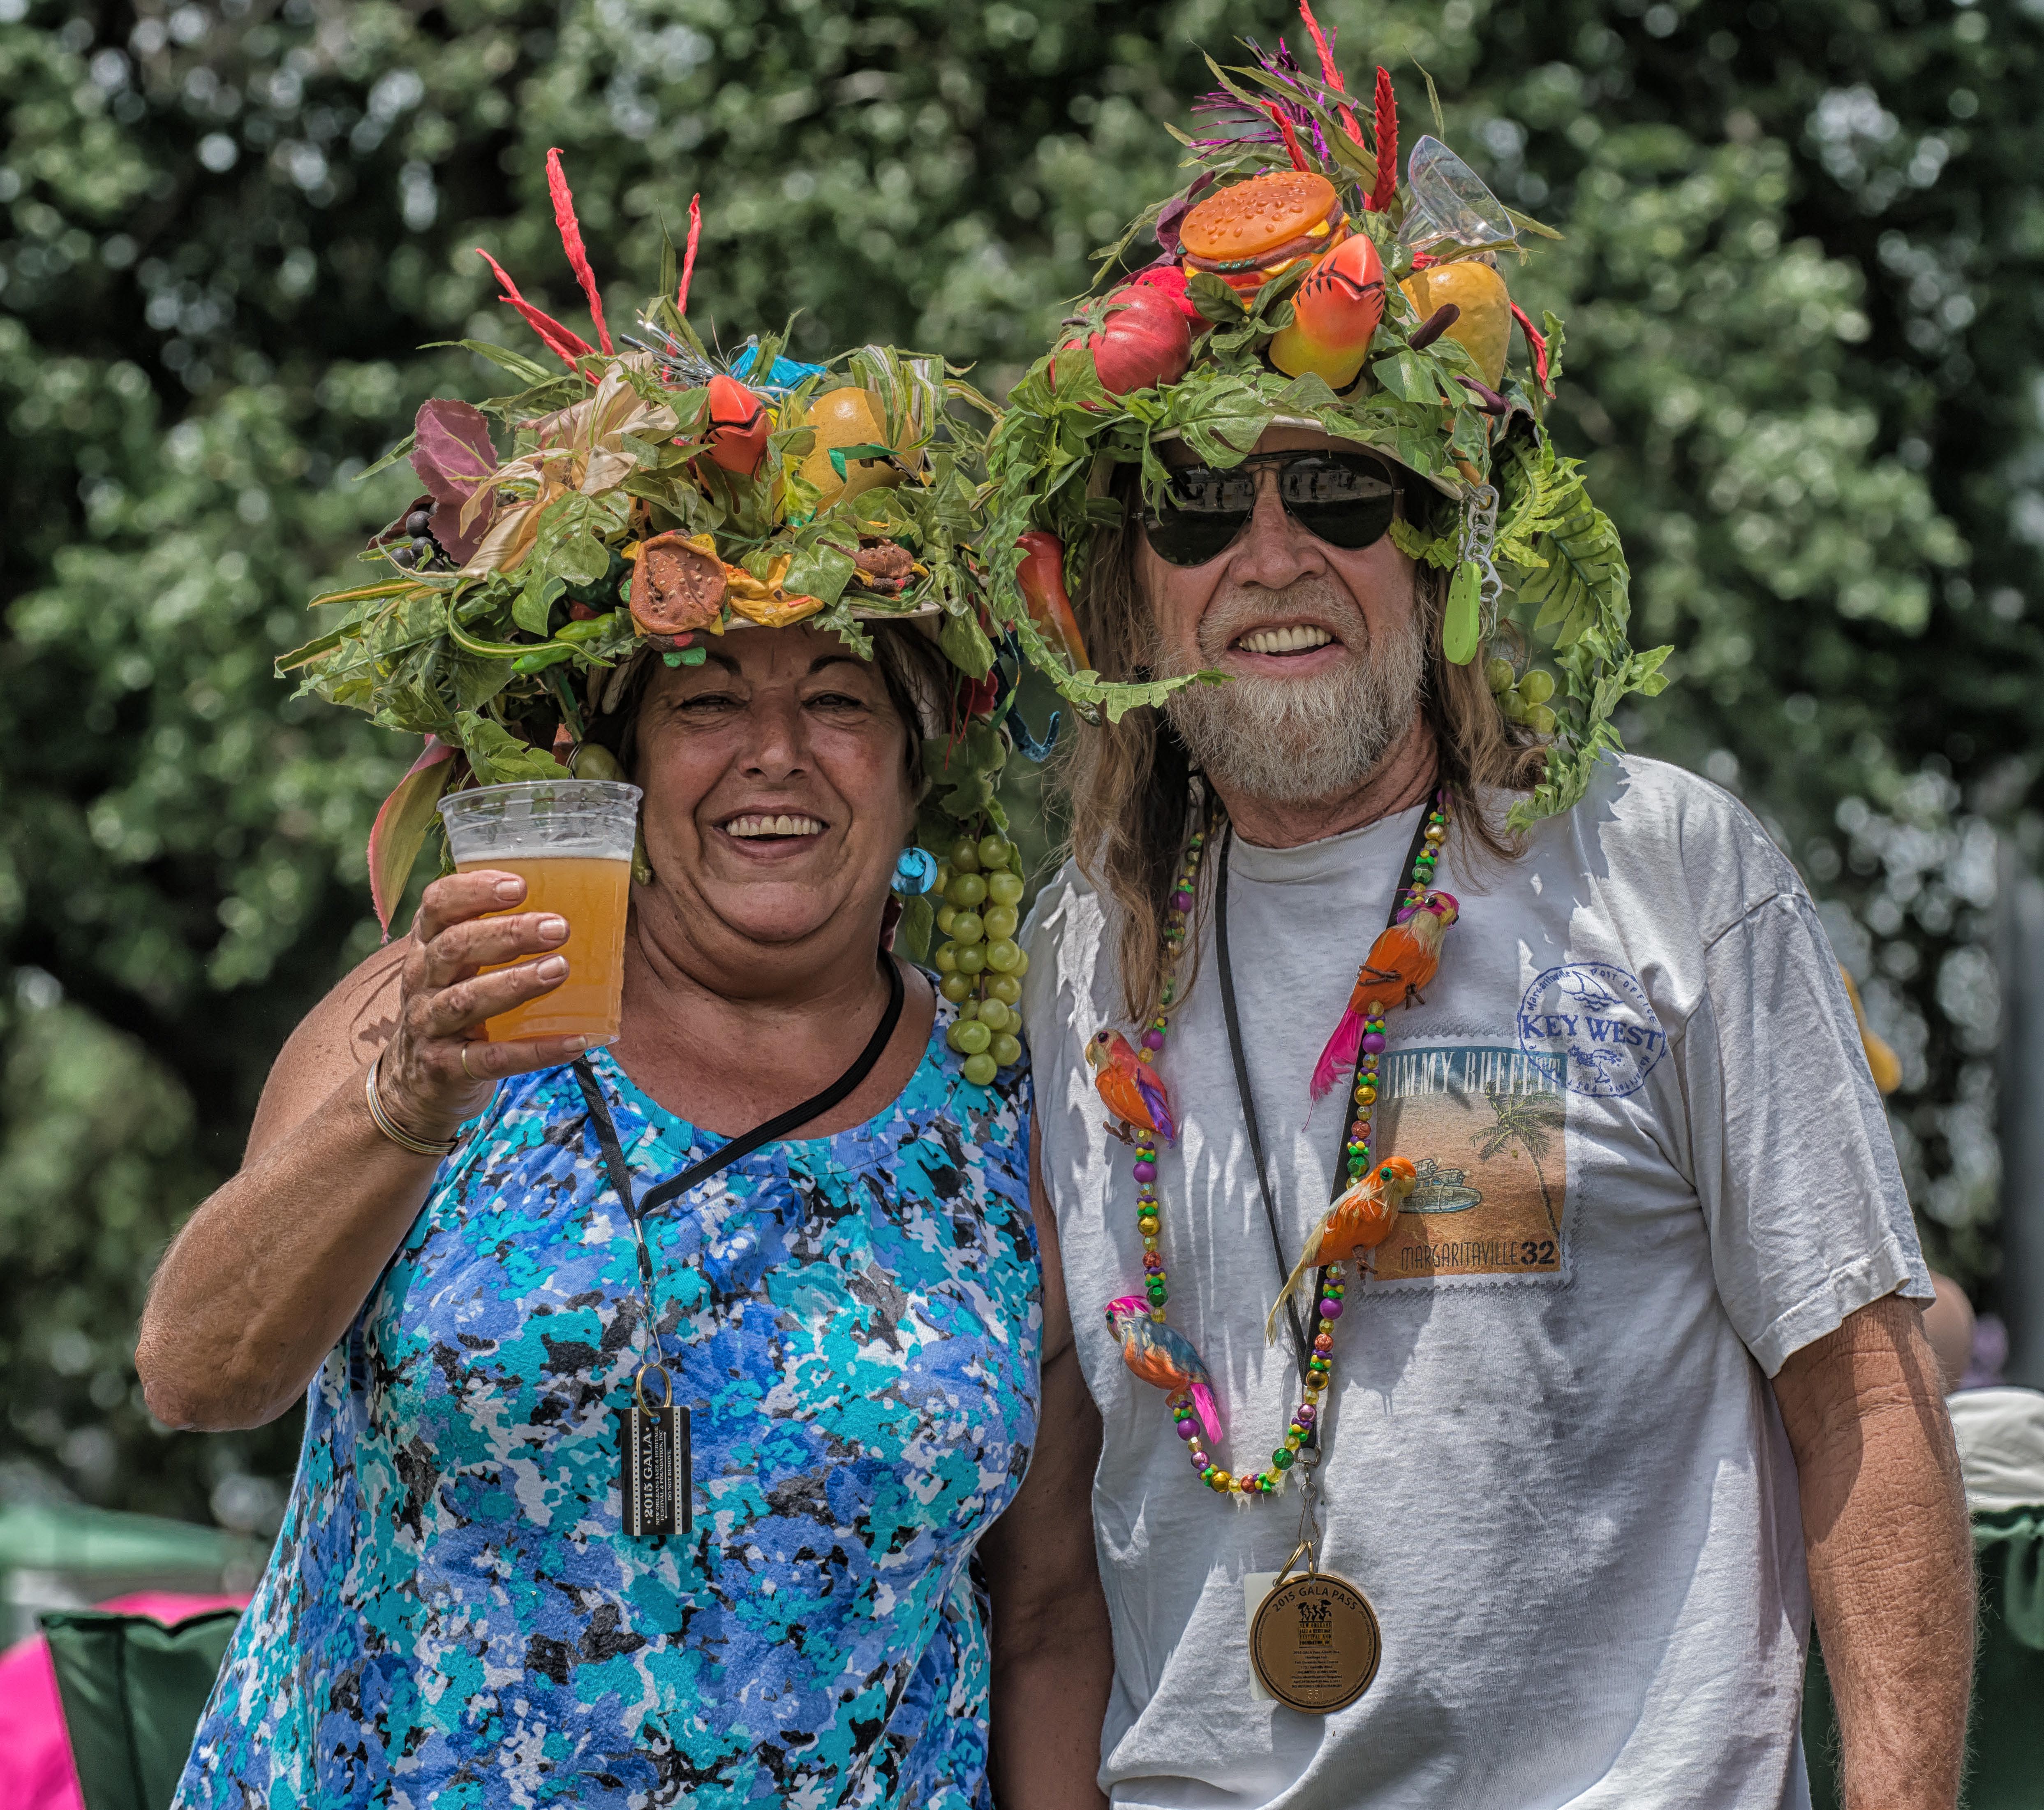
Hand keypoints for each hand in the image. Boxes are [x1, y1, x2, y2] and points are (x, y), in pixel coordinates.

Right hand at [372, 870, 587, 1142]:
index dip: (473, 890)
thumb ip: (495, 938)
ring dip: (516, 984)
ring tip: (560, 969)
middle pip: (456, 948)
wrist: (413, 1084)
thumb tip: (576, 909)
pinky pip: (491, 1059)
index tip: (520, 885)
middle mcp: (422, 981)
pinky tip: (574, 1042)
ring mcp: (429, 1026)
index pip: (437, 905)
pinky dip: (534, 1051)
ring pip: (466, 1000)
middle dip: (507, 934)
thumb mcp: (460, 968)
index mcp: (428, 946)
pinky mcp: (445, 1068)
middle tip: (558, 927)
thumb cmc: (454, 1006)